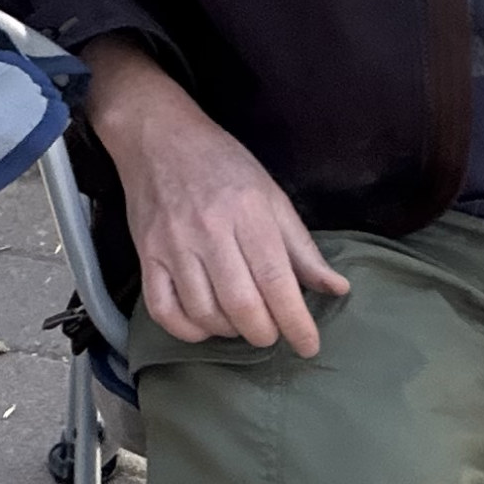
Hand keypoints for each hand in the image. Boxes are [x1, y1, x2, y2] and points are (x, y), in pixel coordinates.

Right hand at [88, 38, 349, 355]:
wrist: (158, 137)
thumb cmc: (223, 164)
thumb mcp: (271, 195)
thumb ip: (302, 248)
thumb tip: (337, 289)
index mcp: (249, 213)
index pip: (276, 281)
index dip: (296, 321)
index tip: (309, 346)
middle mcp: (209, 232)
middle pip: (241, 305)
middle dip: (264, 333)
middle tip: (273, 333)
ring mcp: (172, 246)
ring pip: (203, 313)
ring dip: (229, 332)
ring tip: (241, 324)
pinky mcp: (146, 256)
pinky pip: (163, 311)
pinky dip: (187, 330)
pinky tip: (204, 324)